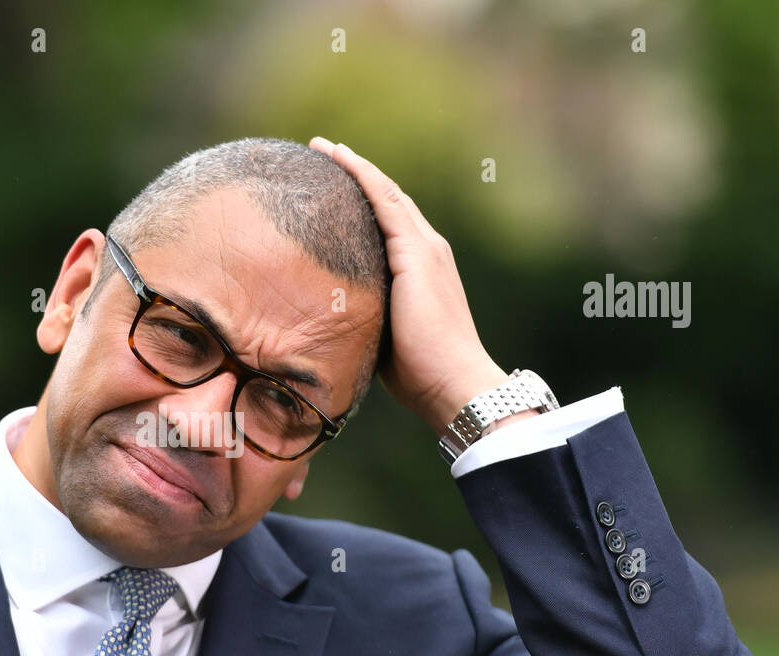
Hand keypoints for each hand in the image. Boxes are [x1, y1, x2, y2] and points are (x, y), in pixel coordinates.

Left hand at [309, 136, 510, 435]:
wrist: (453, 383)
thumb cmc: (420, 374)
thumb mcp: (384, 333)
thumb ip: (365, 314)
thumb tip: (329, 318)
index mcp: (423, 270)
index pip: (391, 224)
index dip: (365, 200)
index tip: (336, 184)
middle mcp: (428, 250)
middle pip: (388, 200)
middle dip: (357, 175)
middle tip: (325, 154)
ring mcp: (424, 247)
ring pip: (385, 193)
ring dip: (355, 167)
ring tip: (325, 149)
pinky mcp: (415, 253)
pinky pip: (383, 202)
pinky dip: (362, 177)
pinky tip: (341, 160)